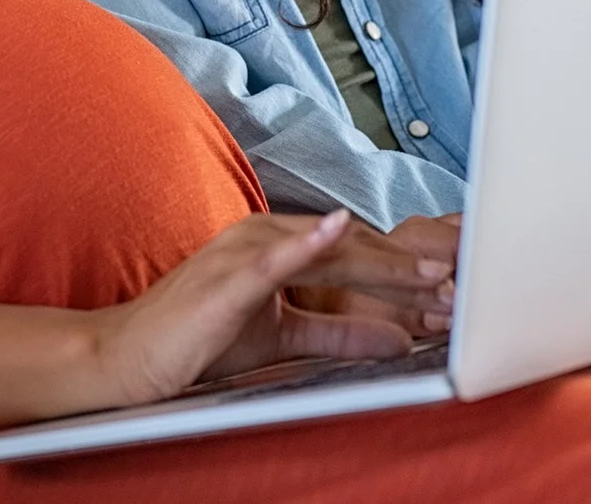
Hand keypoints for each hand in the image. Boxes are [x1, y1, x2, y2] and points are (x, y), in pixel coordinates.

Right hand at [87, 211, 454, 406]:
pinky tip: (339, 233)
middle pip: (353, 249)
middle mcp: (264, 236)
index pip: (357, 255)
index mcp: (277, 245)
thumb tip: (398, 338)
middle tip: (461, 283)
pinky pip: (272, 259)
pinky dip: (307, 244)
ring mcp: (243, 251)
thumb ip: (338, 332)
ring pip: (328, 253)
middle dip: (410, 269)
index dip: (406, 270)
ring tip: (431, 278)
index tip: (455, 286)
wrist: (129, 357)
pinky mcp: (224, 278)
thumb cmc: (198, 341)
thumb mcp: (282, 337)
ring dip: (383, 266)